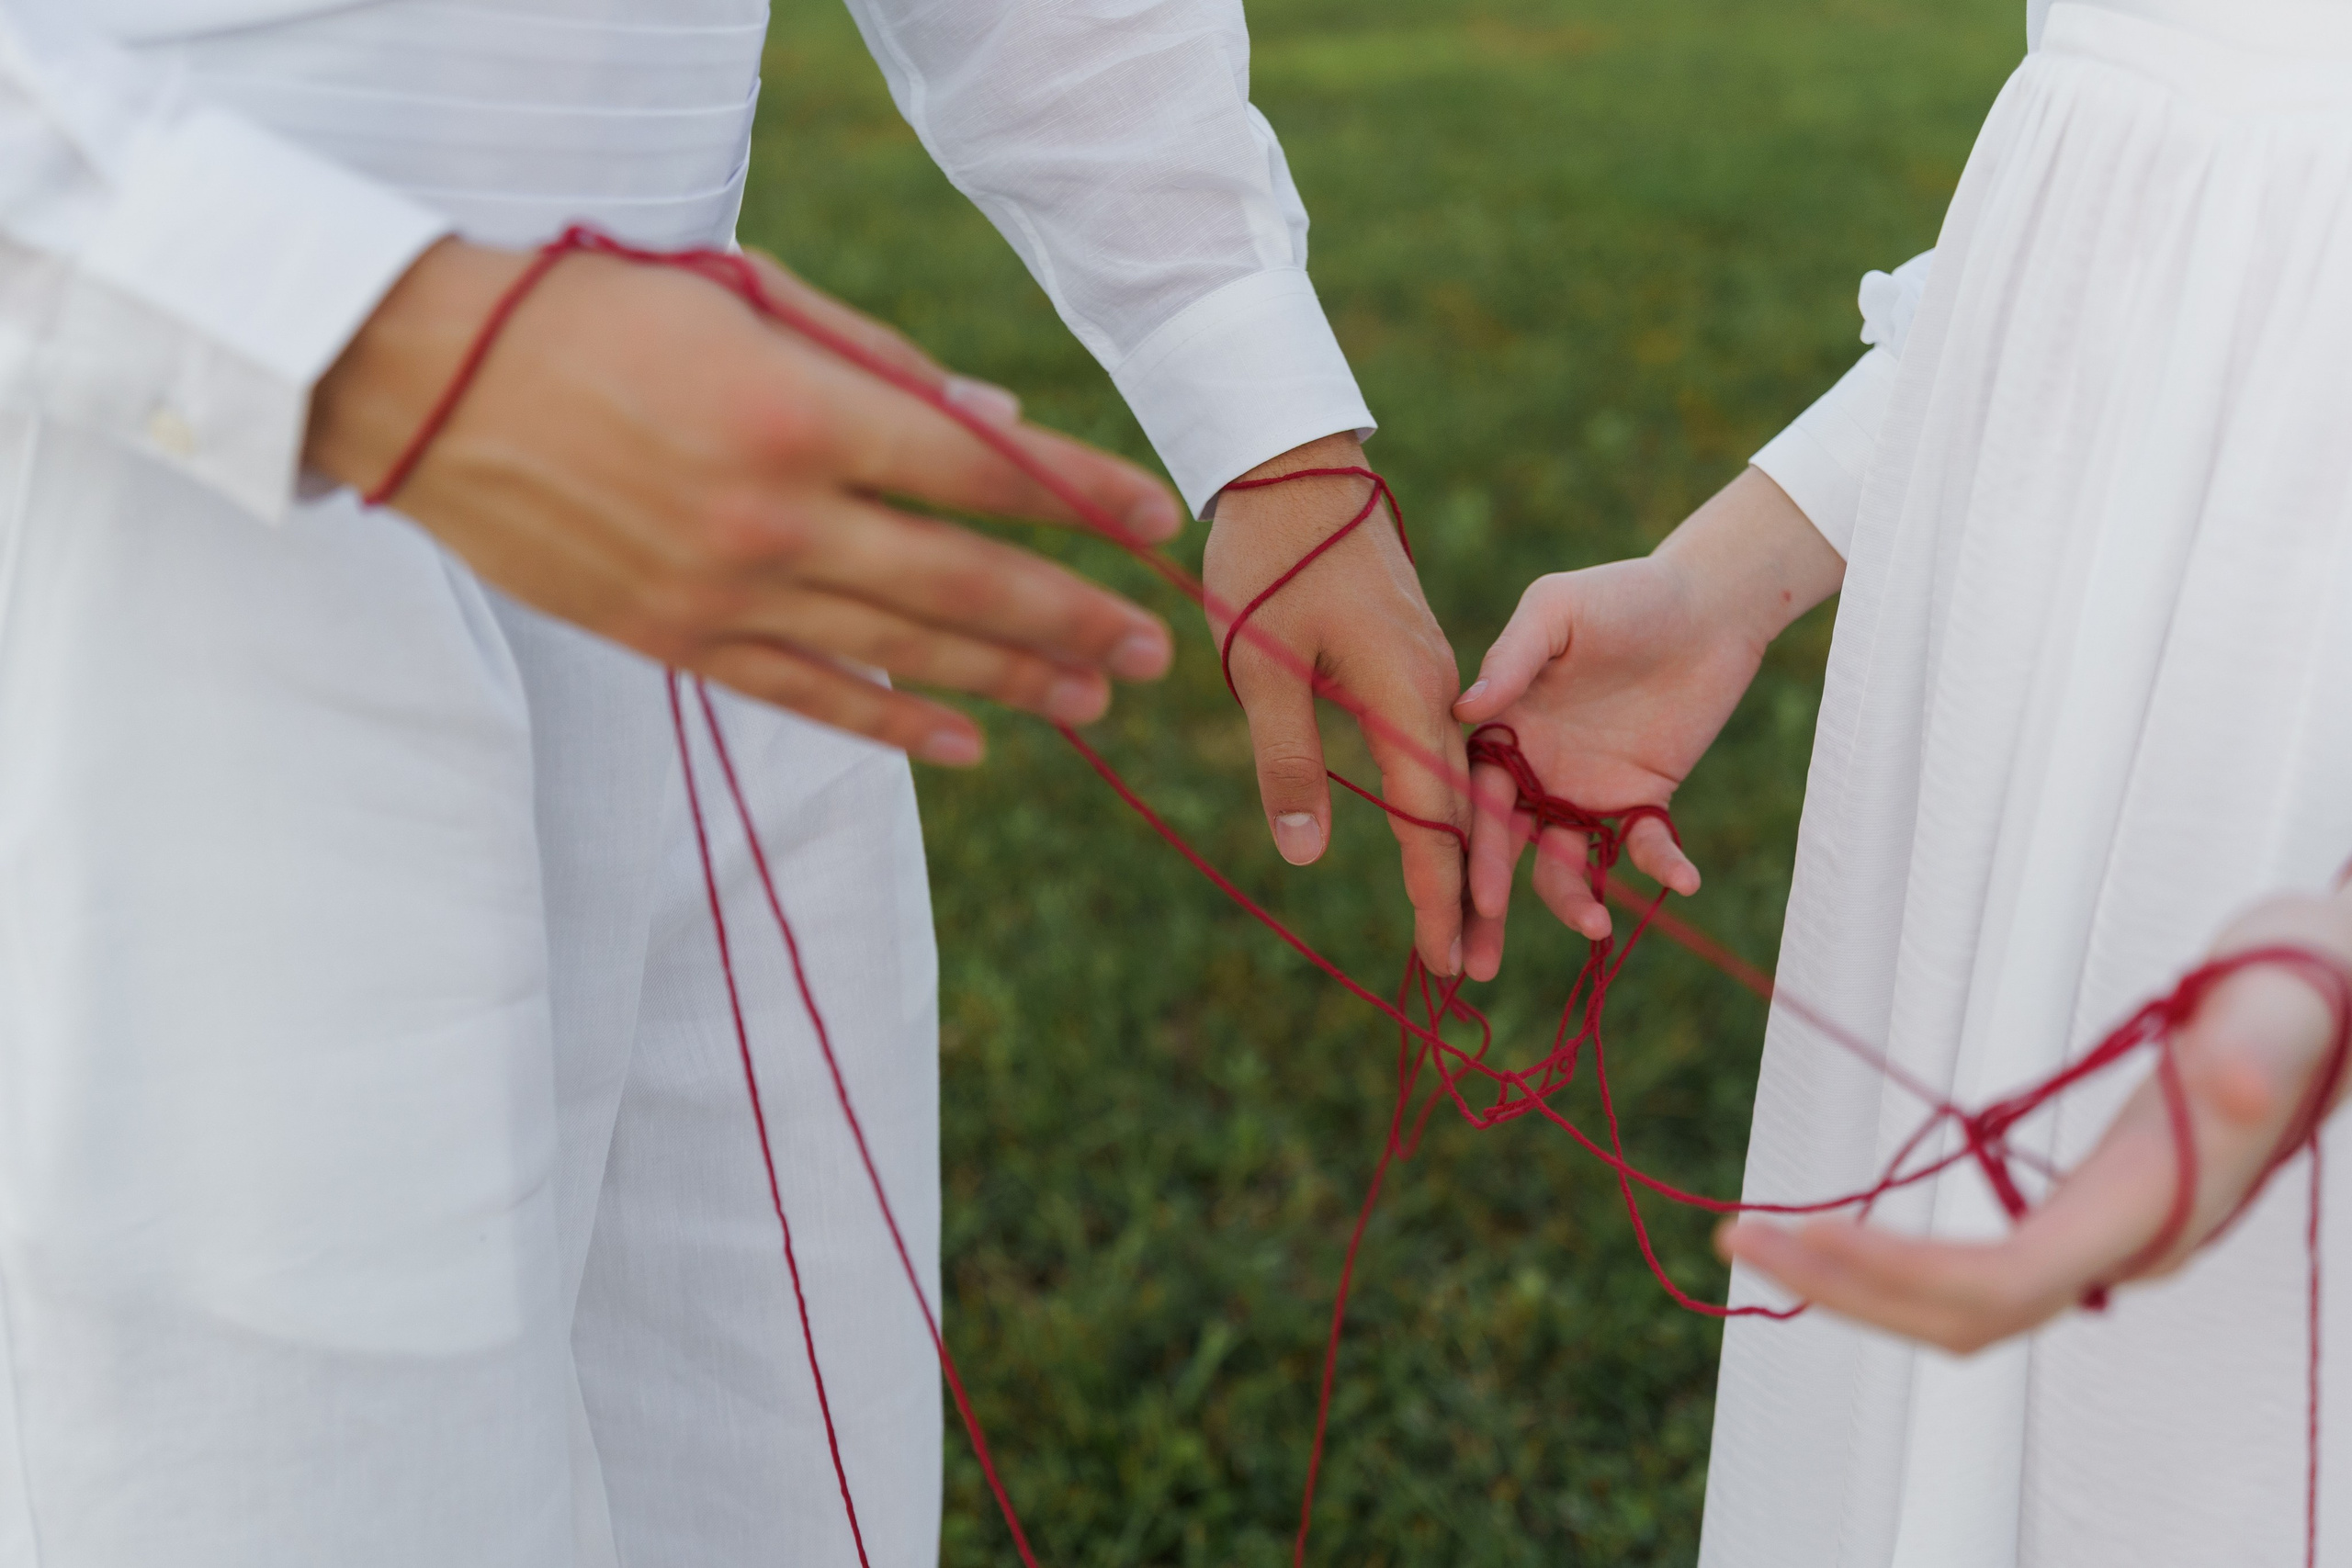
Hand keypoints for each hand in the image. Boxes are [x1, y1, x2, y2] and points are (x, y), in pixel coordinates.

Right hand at [306, 239, 1184, 765]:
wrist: (427, 384)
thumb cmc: (597, 313)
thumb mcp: (746, 300)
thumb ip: (879, 365)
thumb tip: (993, 421)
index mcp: (802, 412)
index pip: (981, 470)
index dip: (1079, 496)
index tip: (1154, 521)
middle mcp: (778, 515)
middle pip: (964, 582)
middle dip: (1073, 616)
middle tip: (1154, 649)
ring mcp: (728, 590)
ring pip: (901, 652)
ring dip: (1010, 680)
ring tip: (1094, 699)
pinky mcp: (679, 639)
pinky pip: (810, 694)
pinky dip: (893, 721)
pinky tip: (967, 742)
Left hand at [1203, 433, 1467, 974]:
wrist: (1297, 465)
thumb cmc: (1269, 559)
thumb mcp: (1263, 668)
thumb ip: (1288, 759)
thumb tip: (1307, 853)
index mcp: (1407, 694)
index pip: (1432, 819)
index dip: (1439, 895)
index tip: (1445, 961)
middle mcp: (1437, 688)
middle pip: (1458, 810)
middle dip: (1464, 894)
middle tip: (1464, 970)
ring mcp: (1432, 670)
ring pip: (1453, 780)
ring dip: (1457, 853)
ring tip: (1461, 919)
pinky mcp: (1415, 656)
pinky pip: (1442, 745)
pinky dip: (1444, 801)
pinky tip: (1439, 833)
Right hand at [1453, 467, 1840, 979]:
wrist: (1709, 602)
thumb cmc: (1623, 594)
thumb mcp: (1558, 608)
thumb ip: (1514, 656)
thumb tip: (1464, 709)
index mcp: (1500, 727)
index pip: (1469, 796)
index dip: (1467, 844)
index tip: (1469, 889)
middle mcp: (1532, 768)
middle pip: (1503, 844)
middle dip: (1492, 898)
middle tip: (1487, 950)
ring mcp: (1585, 789)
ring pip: (1564, 862)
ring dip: (1572, 900)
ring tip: (1595, 927)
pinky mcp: (1642, 799)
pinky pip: (1642, 846)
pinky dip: (1659, 866)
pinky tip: (1682, 880)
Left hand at [1720, 887, 2351, 1353]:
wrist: (2338, 994)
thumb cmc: (2304, 987)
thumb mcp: (2280, 1003)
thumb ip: (2253, 1045)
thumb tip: (2226, 1079)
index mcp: (2155, 1210)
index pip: (2001, 1280)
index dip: (1894, 1271)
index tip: (1797, 1232)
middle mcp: (2130, 1246)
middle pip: (1966, 1313)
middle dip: (1847, 1289)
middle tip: (1734, 1241)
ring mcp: (2110, 1237)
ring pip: (1964, 1304)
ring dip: (1856, 1283)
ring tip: (1756, 1239)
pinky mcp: (2090, 1211)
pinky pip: (1976, 1271)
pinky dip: (1893, 1261)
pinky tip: (1832, 1234)